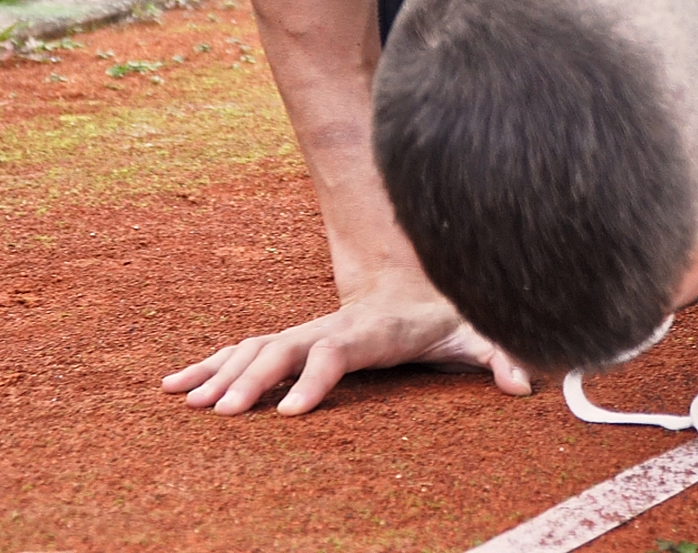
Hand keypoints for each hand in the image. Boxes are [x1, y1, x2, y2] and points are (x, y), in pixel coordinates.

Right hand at [162, 273, 532, 414]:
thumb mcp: (476, 332)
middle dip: (252, 381)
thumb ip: (498, 354)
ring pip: (255, 349)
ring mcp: (307, 331)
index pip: (335, 353)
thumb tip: (522, 384)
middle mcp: (330, 328)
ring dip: (220, 374)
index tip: (293, 413)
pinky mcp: (292, 340)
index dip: (315, 379)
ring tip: (187, 403)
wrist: (417, 281)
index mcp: (370, 331)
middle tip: (223, 415)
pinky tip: (175, 386)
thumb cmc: (445, 316)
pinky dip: (209, 365)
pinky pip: (244, 351)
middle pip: (282, 350)